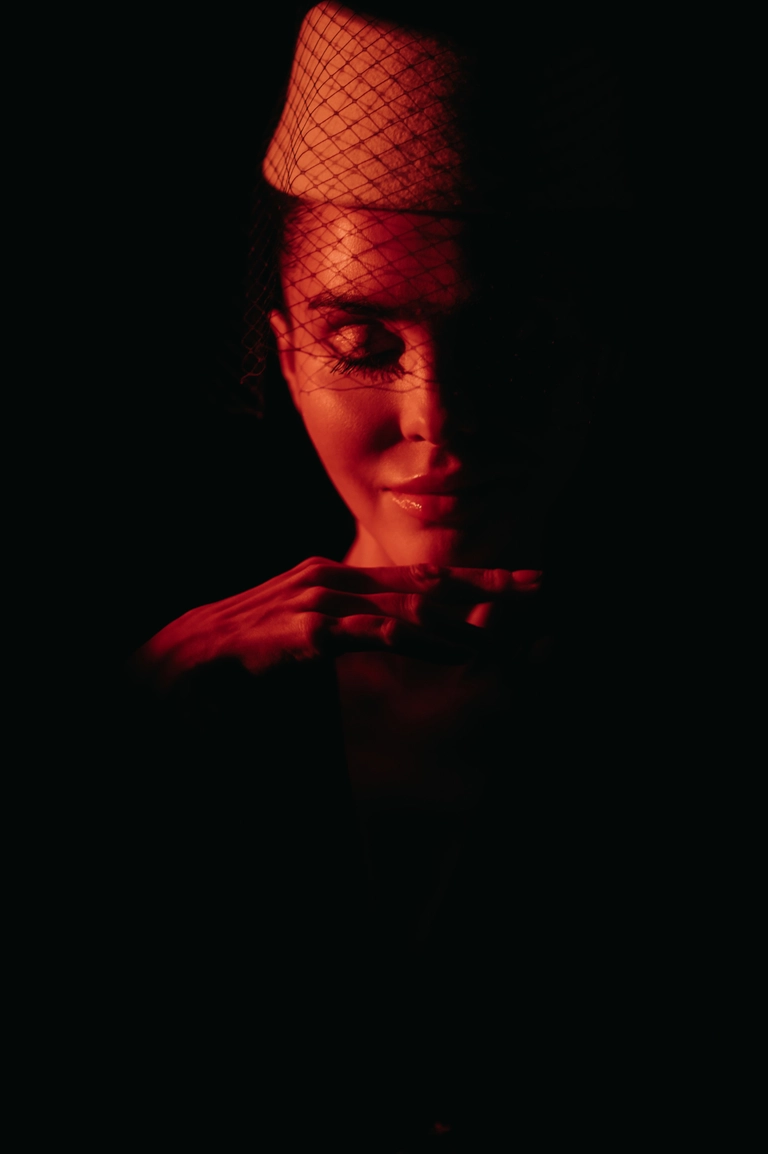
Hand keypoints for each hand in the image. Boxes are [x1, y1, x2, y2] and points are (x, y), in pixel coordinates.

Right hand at [130, 557, 541, 692]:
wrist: (176, 667)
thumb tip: (399, 639)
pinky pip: (369, 634)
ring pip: (406, 604)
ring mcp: (317, 602)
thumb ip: (350, 634)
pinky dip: (414, 639)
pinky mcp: (302, 632)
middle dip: (490, 584)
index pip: (421, 577)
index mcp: (339, 580)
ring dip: (464, 614)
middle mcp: (334, 580)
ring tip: (514, 621)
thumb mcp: (305, 639)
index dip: (478, 578)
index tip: (525, 583)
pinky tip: (450, 648)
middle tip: (544, 587)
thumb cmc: (243, 658)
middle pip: (428, 581)